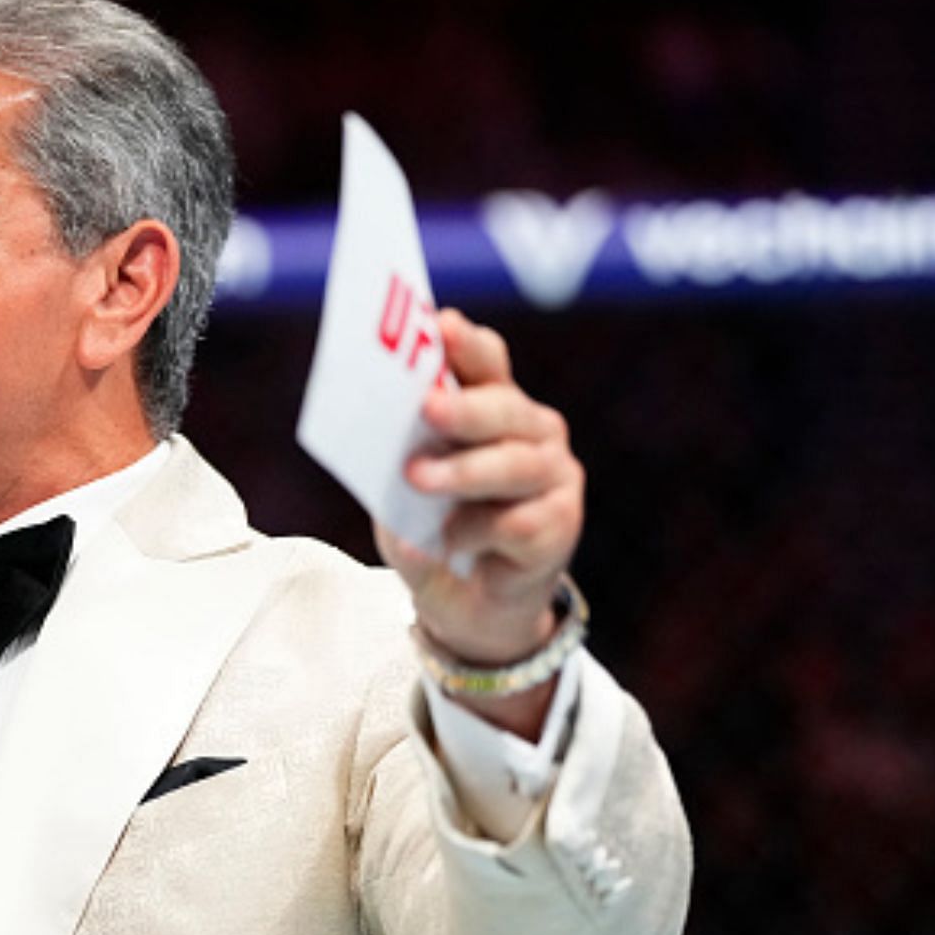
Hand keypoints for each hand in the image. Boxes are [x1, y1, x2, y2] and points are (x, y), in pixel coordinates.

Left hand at [375, 311, 583, 729]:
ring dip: (463, 471)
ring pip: (516, 464)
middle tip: (427, 409)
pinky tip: (449, 541)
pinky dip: (476, 531)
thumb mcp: (400, 492)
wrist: (466, 607)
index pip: (486, 362)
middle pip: (505, 407)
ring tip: (418, 479)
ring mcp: (554, 477)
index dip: (467, 344)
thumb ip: (397, 458)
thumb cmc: (432, 531)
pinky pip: (520, 522)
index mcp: (493, 405)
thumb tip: (375, 437)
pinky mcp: (560, 526)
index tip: (441, 327)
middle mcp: (533, 431)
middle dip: (464, 407)